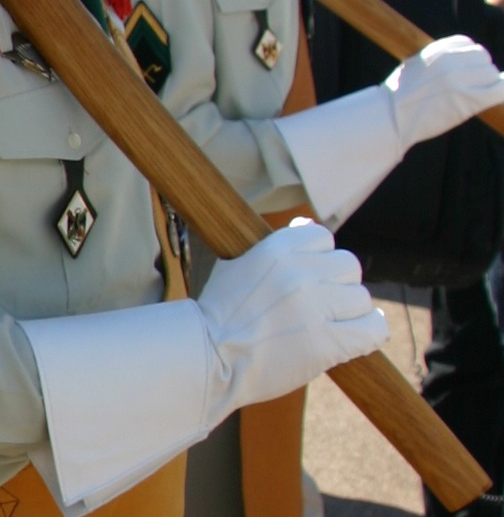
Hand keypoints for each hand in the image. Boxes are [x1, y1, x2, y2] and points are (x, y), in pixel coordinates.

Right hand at [196, 220, 384, 418]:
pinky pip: (373, 329)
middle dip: (338, 282)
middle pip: (348, 266)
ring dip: (350, 309)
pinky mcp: (326, 344)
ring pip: (361, 297)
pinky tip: (362, 333)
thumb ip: (276, 247)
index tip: (312, 272)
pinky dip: (371, 331)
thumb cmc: (221, 312)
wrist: (208, 355)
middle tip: (322, 301)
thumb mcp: (239, 263)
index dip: (319, 255)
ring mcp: (314, 309)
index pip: (322, 235)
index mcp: (275, 249)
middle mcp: (299, 273)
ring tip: (333, 321)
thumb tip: (309, 225)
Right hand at [384, 35, 503, 147]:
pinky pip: (500, 91)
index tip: (466, 70)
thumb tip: (456, 62)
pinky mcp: (470, 100)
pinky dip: (501, 91)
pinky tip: (496, 96)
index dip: (469, 57)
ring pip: (492, 74)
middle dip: (480, 70)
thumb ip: (436, 59)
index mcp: (434, 51)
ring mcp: (461, 80)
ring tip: (475, 95)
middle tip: (472, 85)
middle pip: (482, 58)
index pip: (467, 43)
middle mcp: (449, 62)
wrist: (391, 117)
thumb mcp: (414, 66)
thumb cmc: (399, 95)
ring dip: (488, 84)